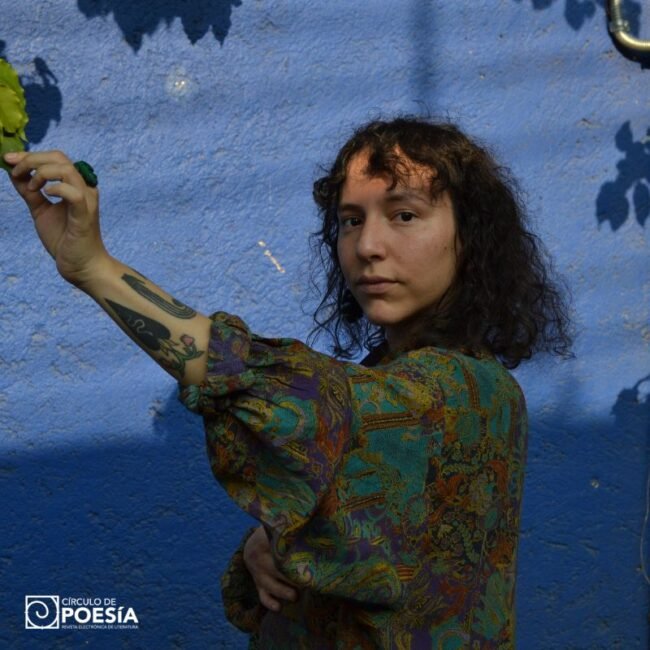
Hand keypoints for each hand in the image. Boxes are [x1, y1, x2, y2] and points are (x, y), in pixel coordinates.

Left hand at [4, 150, 110, 287]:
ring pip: (67, 170)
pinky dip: (56, 188)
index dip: (29, 155)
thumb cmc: (65, 239)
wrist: (80, 265)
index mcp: (75, 186)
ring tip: (31, 188)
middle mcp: (84, 189)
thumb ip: (29, 191)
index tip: (8, 159)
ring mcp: (87, 201)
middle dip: (32, 160)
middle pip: (60, 158)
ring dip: (41, 173)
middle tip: (15, 170)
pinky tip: (46, 194)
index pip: (55, 158)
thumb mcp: (40, 210)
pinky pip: (74, 194)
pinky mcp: (85, 216)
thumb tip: (14, 171)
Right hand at [243, 526, 298, 611]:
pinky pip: (262, 596)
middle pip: (274, 568)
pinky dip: (270, 603)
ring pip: (269, 584)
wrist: (253, 544)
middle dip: (289, 576)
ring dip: (282, 591)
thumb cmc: (273, 534)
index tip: (303, 556)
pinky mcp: (259, 585)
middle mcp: (258, 558)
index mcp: (261, 540)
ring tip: (295, 596)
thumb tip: (307, 521)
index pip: (274, 546)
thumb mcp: (277, 527)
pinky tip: (279, 608)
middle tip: (305, 580)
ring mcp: (258, 573)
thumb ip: (287, 527)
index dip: (288, 551)